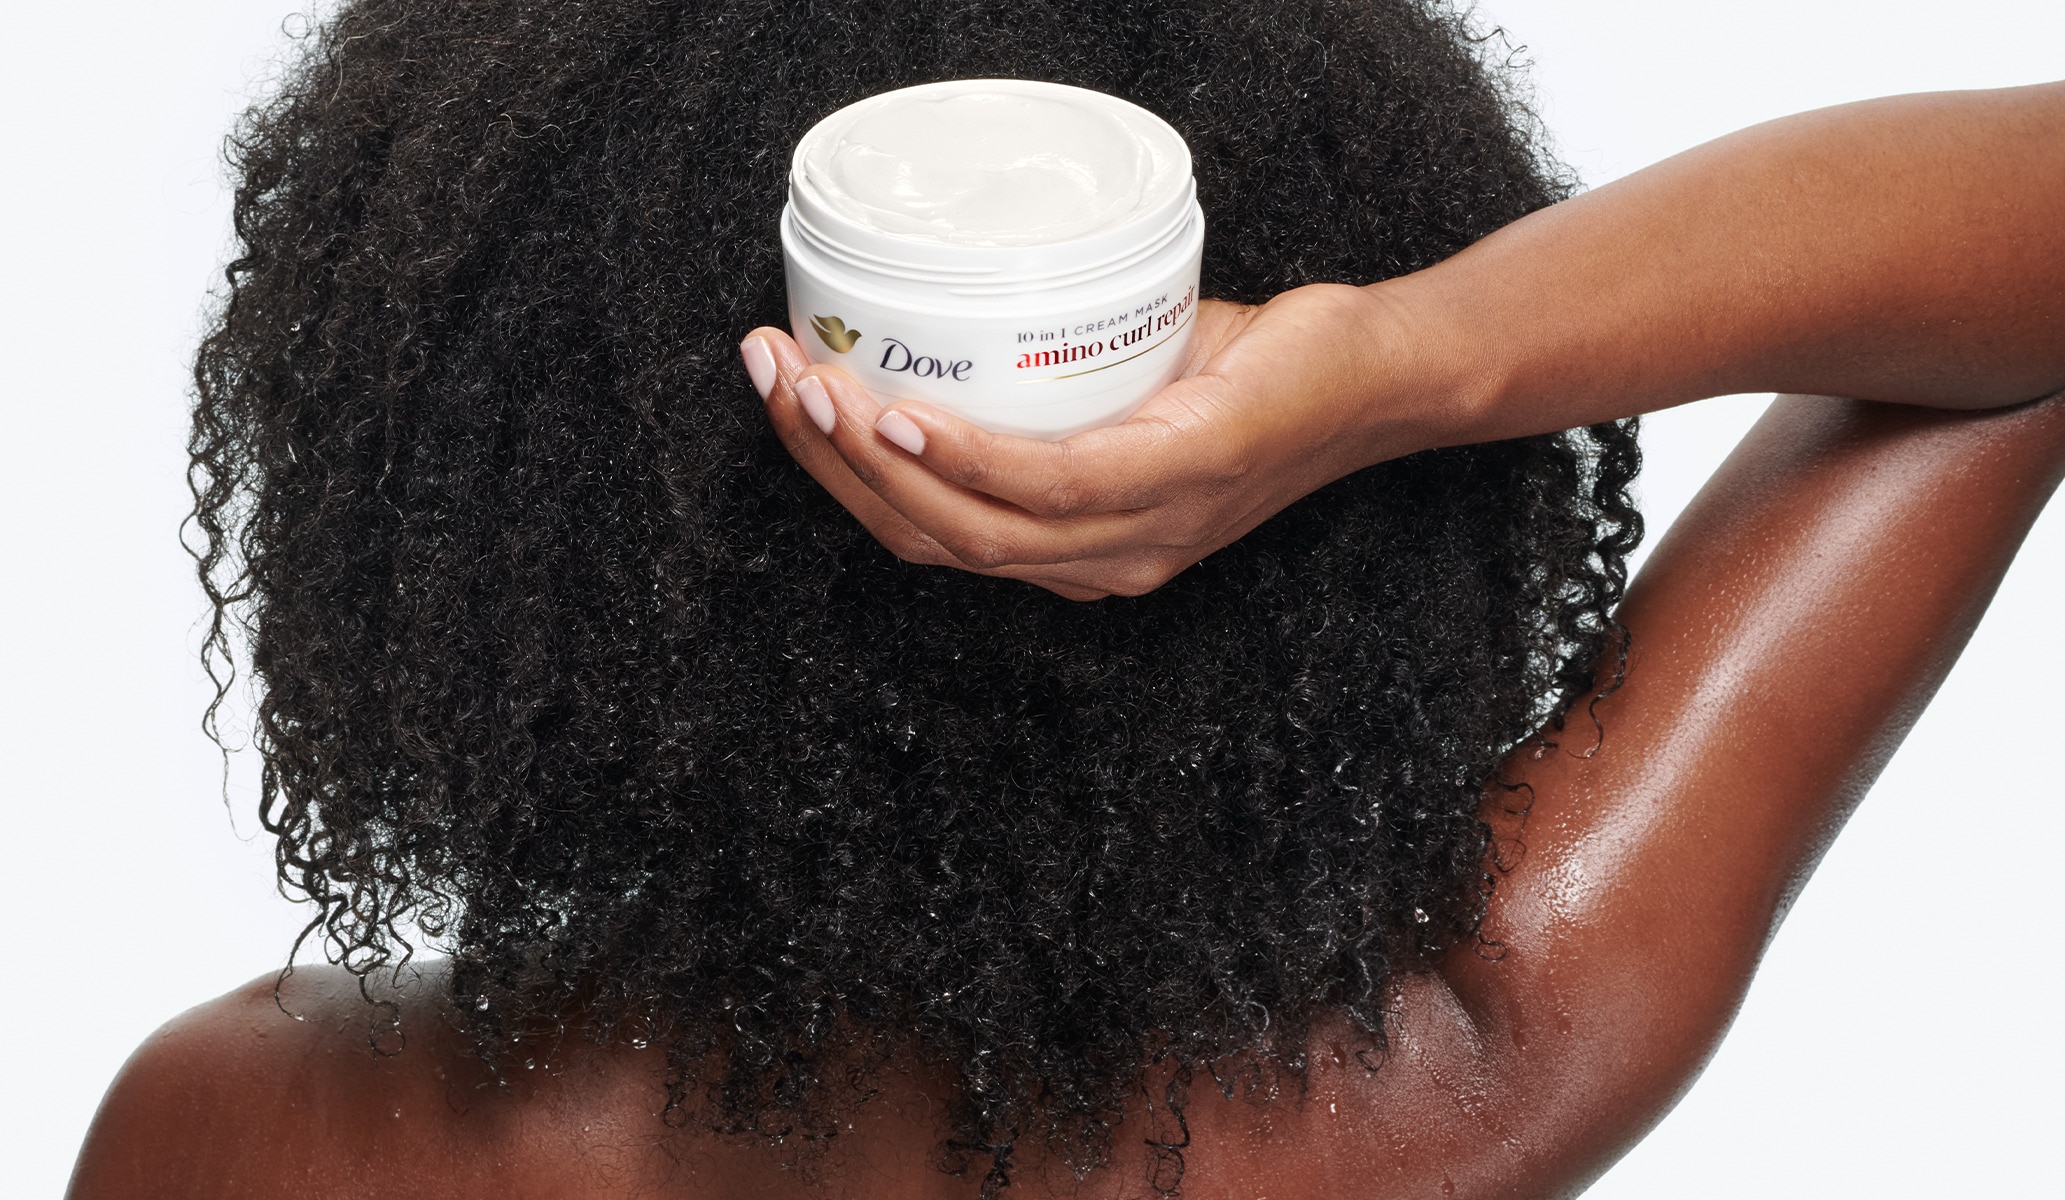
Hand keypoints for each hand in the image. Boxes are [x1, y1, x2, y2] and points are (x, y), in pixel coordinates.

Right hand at [741, 282, 1456, 599]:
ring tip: (810, 383)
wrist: (1387, 371)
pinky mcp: (1180, 479)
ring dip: (872, 457)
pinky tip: (907, 421)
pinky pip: (1050, 485)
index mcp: (1080, 549)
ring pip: (972, 526)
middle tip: (768, 372)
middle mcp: (1101, 564)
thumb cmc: (1264, 373)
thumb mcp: (1134, 383)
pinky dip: (967, 459)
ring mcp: (1142, 534)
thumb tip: (962, 312)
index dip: (839, 481)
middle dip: (827, 461)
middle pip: (928, 540)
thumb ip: (1054, 383)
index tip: (783, 394)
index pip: (930, 537)